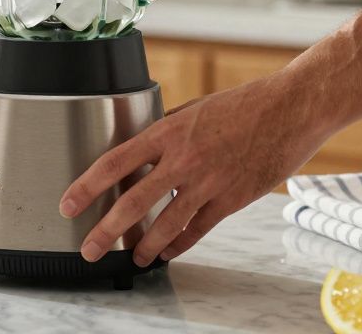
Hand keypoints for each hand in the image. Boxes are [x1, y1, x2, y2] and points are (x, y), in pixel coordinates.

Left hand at [59, 75, 327, 266]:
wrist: (292, 109)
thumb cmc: (246, 104)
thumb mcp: (195, 107)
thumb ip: (167, 128)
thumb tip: (144, 144)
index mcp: (168, 130)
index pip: (114, 162)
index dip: (86, 186)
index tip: (69, 204)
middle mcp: (184, 159)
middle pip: (133, 202)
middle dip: (106, 231)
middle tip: (90, 248)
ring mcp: (208, 182)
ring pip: (165, 225)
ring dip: (143, 246)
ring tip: (132, 258)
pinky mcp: (231, 199)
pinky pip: (198, 230)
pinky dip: (179, 245)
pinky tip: (166, 252)